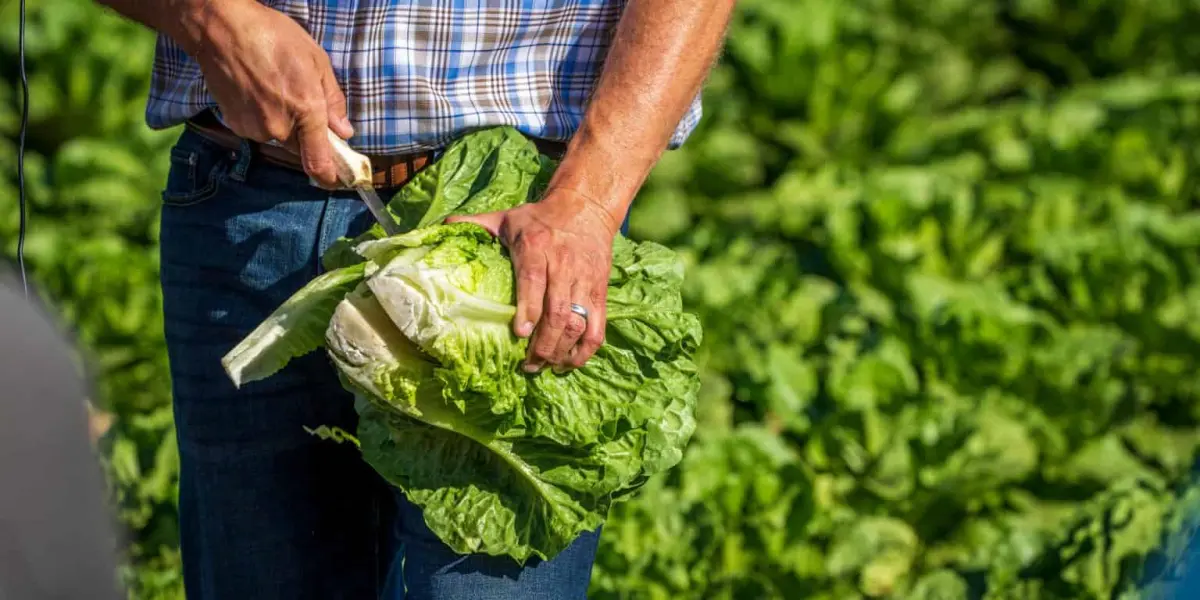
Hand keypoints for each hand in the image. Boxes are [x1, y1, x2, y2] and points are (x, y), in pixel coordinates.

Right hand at [180, 0, 352, 186]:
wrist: (222, 29)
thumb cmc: (273, 37)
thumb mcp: (317, 61)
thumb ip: (333, 100)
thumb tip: (344, 132)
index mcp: (307, 111)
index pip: (319, 162)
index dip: (330, 176)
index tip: (336, 181)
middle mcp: (279, 127)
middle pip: (300, 147)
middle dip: (306, 134)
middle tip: (301, 102)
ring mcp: (254, 128)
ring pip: (278, 137)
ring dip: (282, 122)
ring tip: (275, 88)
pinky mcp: (235, 125)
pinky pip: (258, 129)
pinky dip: (262, 117)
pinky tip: (258, 92)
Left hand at [447, 190, 621, 371]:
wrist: (586, 208)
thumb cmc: (540, 218)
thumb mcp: (506, 218)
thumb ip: (476, 224)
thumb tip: (442, 227)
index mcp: (536, 247)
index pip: (534, 281)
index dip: (528, 310)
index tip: (519, 334)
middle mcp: (563, 265)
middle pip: (558, 311)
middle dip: (544, 343)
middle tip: (529, 365)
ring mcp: (585, 281)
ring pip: (578, 322)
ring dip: (562, 350)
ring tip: (545, 366)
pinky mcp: (600, 291)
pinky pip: (598, 326)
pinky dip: (586, 349)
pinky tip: (570, 362)